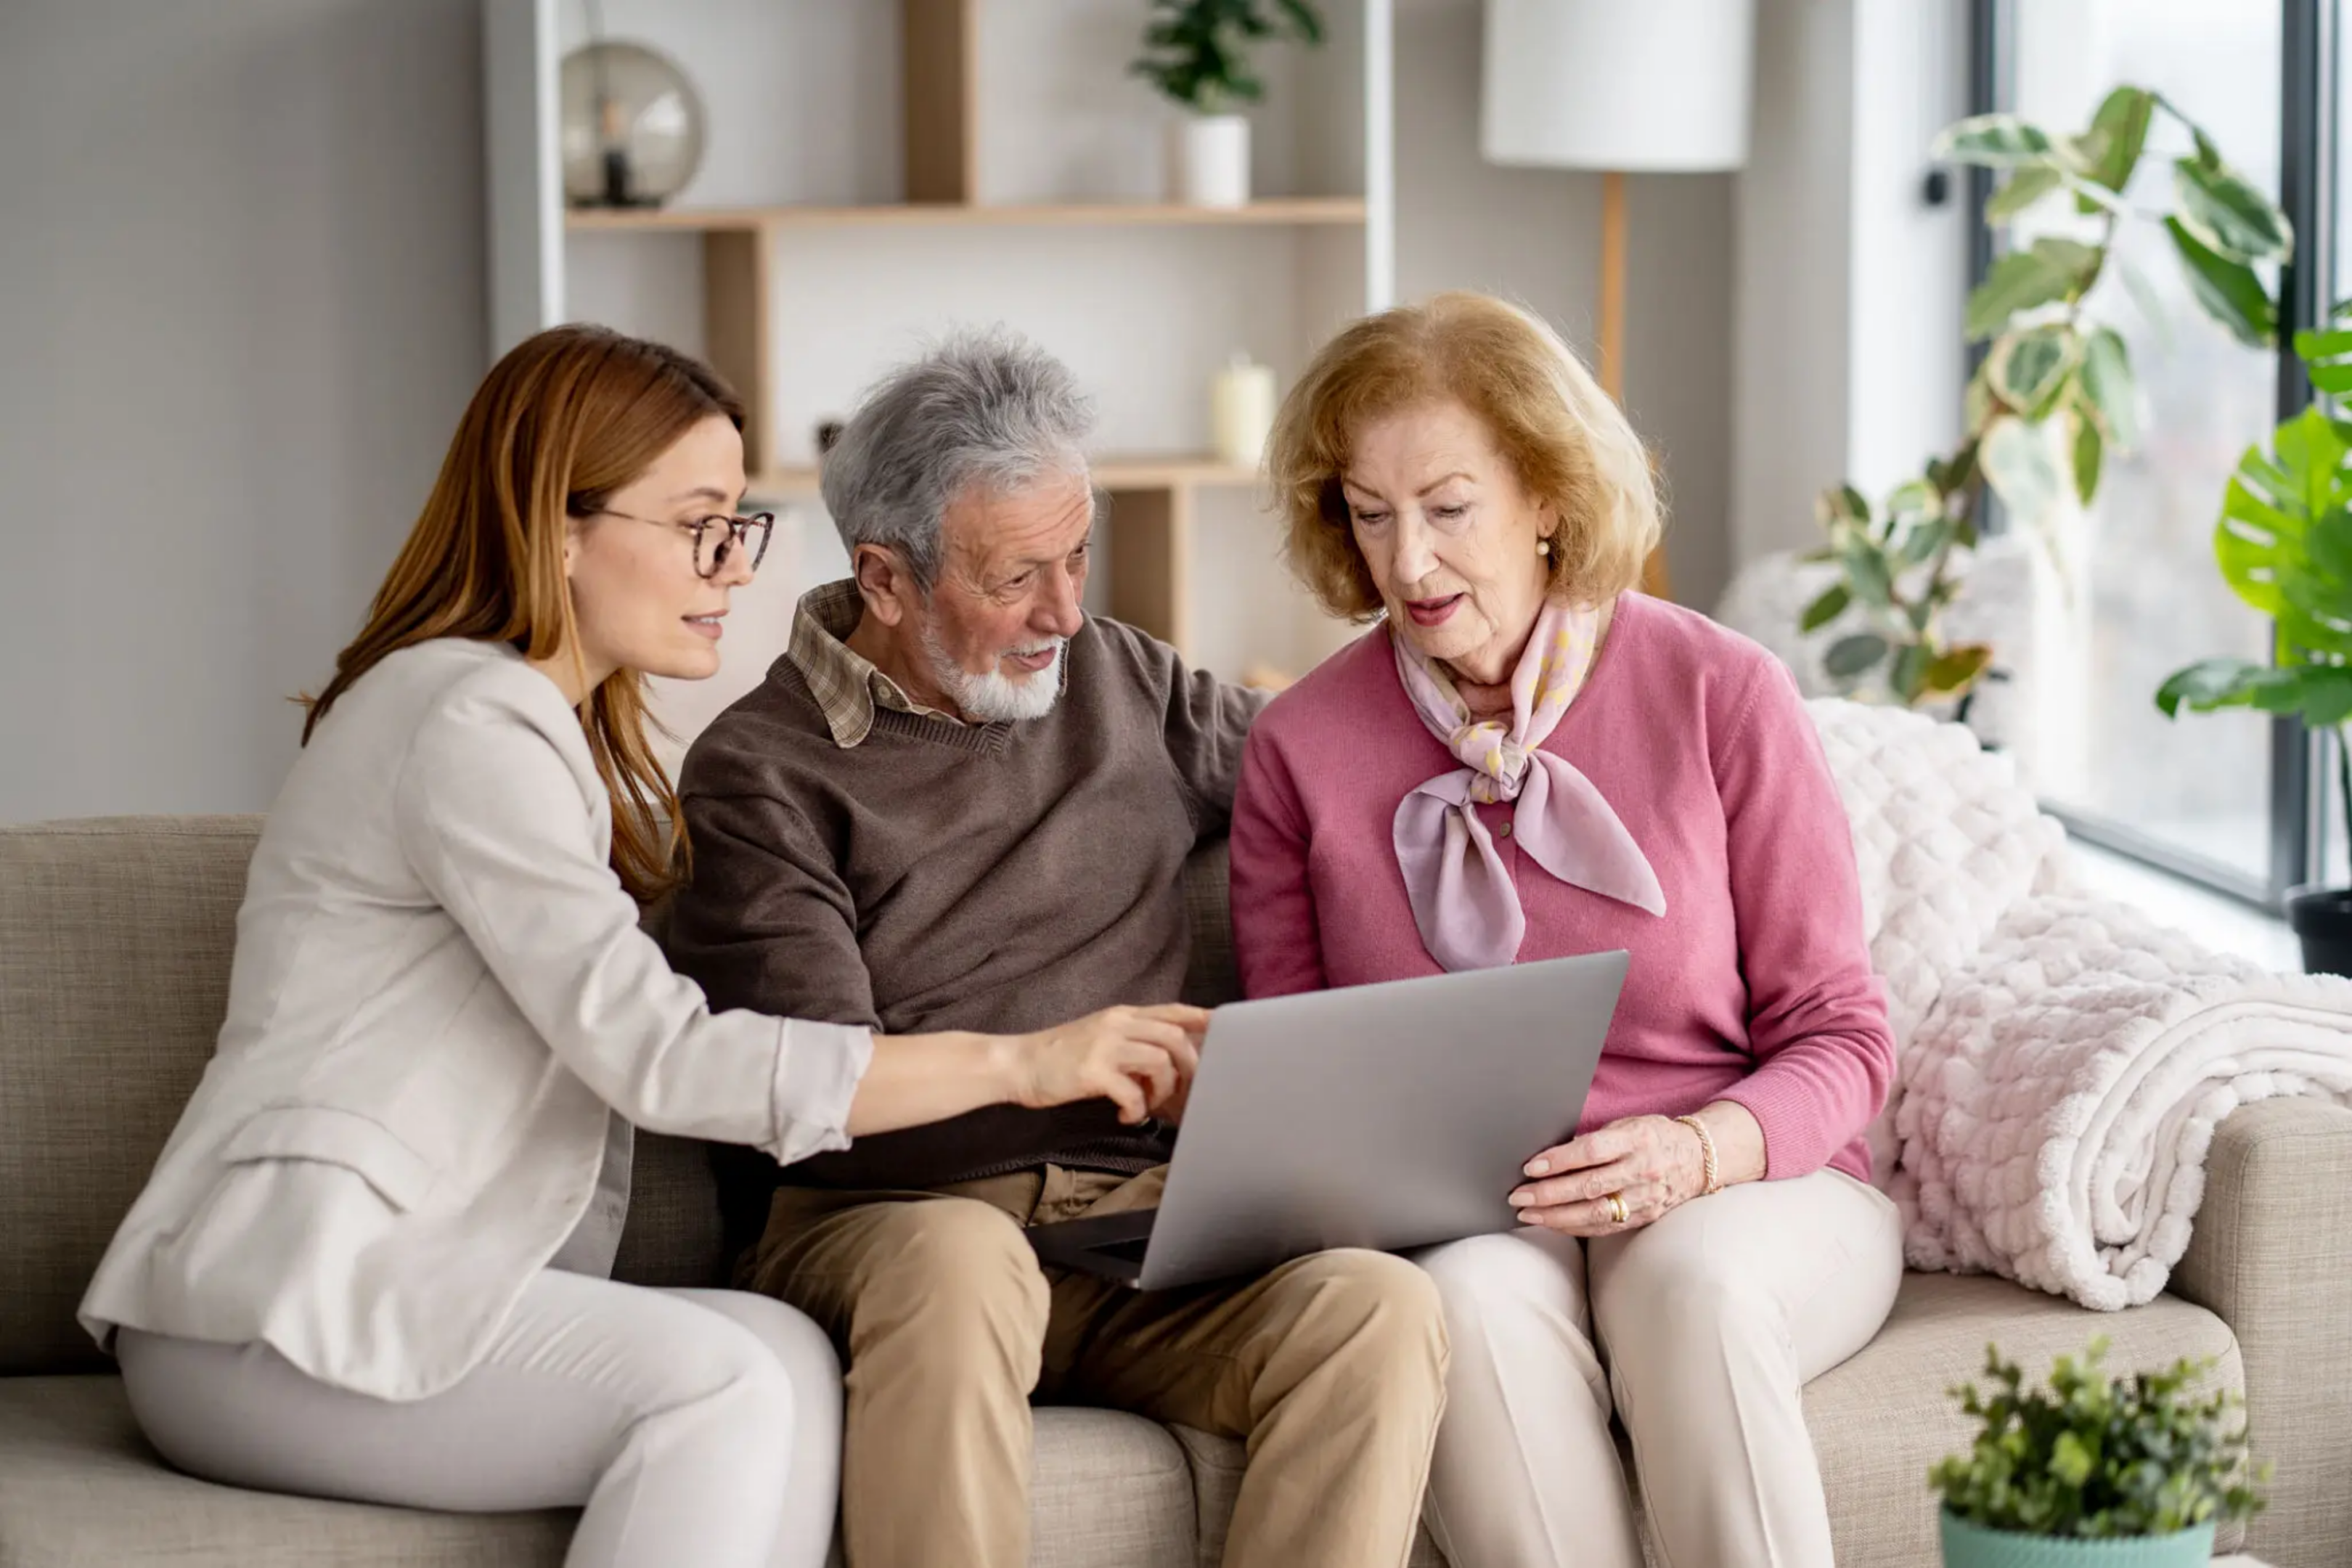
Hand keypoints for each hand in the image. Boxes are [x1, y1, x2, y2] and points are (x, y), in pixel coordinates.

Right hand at [1009, 1004, 1207, 1124]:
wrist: (1017, 1064)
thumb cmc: (1058, 1058)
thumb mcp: (1098, 1037)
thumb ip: (1129, 1042)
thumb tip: (1162, 1064)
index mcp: (1121, 1015)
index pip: (1171, 1010)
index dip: (1200, 1018)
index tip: (1221, 1026)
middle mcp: (1117, 1024)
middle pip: (1174, 1036)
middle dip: (1187, 1065)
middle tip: (1182, 1090)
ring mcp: (1105, 1045)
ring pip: (1159, 1061)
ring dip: (1161, 1090)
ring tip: (1146, 1105)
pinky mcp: (1093, 1070)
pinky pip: (1132, 1091)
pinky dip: (1136, 1108)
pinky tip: (1125, 1115)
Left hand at [1507, 1114, 1707, 1235]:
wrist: (1699, 1158)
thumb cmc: (1653, 1136)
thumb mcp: (1628, 1125)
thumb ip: (1596, 1139)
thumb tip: (1552, 1155)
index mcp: (1637, 1139)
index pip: (1591, 1152)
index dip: (1559, 1161)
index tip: (1530, 1167)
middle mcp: (1642, 1170)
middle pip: (1589, 1186)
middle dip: (1548, 1194)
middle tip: (1518, 1196)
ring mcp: (1645, 1197)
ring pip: (1595, 1213)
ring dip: (1556, 1216)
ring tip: (1528, 1214)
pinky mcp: (1645, 1217)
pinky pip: (1605, 1227)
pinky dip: (1575, 1227)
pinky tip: (1553, 1224)